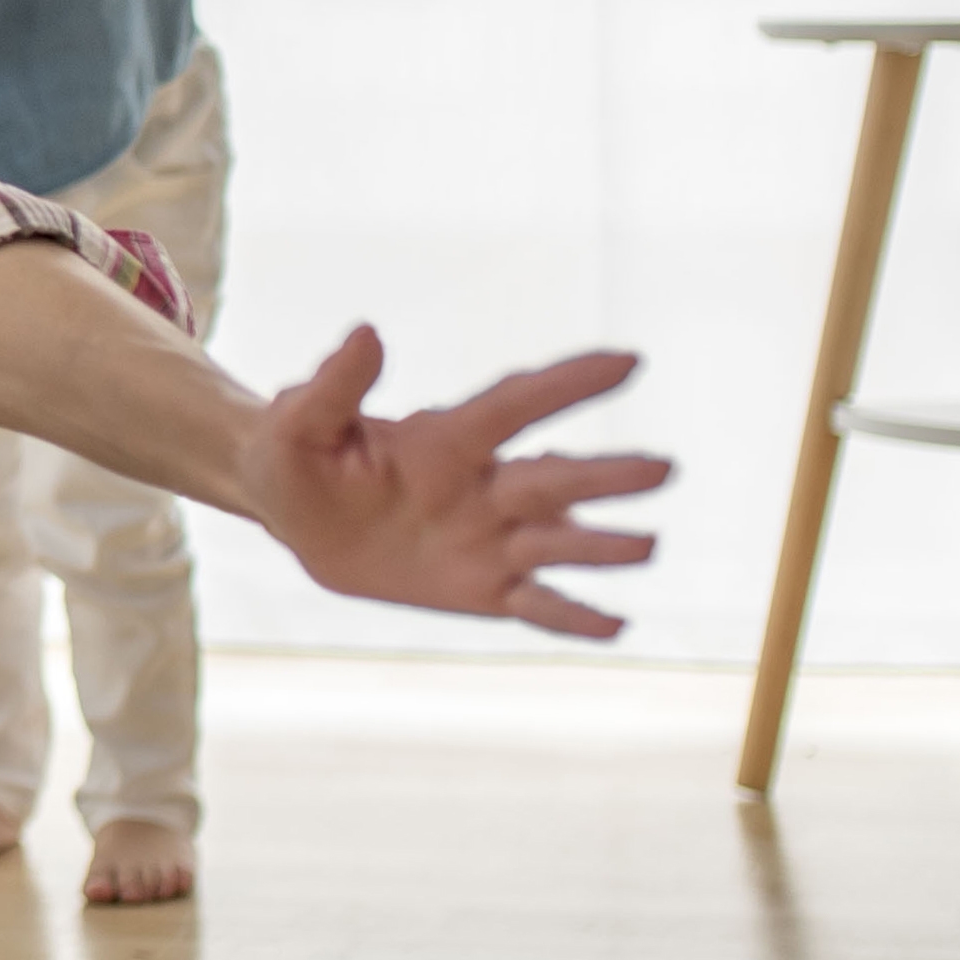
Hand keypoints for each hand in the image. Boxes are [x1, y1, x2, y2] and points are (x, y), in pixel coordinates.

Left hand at [231, 332, 670, 636]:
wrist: (294, 517)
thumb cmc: (296, 456)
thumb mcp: (298, 424)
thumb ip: (333, 385)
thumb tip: (364, 332)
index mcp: (444, 440)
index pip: (514, 405)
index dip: (566, 383)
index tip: (627, 360)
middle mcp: (482, 488)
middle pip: (552, 481)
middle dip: (603, 477)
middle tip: (664, 467)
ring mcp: (487, 540)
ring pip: (555, 543)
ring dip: (600, 546)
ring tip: (648, 546)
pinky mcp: (480, 589)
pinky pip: (534, 605)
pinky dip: (573, 617)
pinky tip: (618, 627)